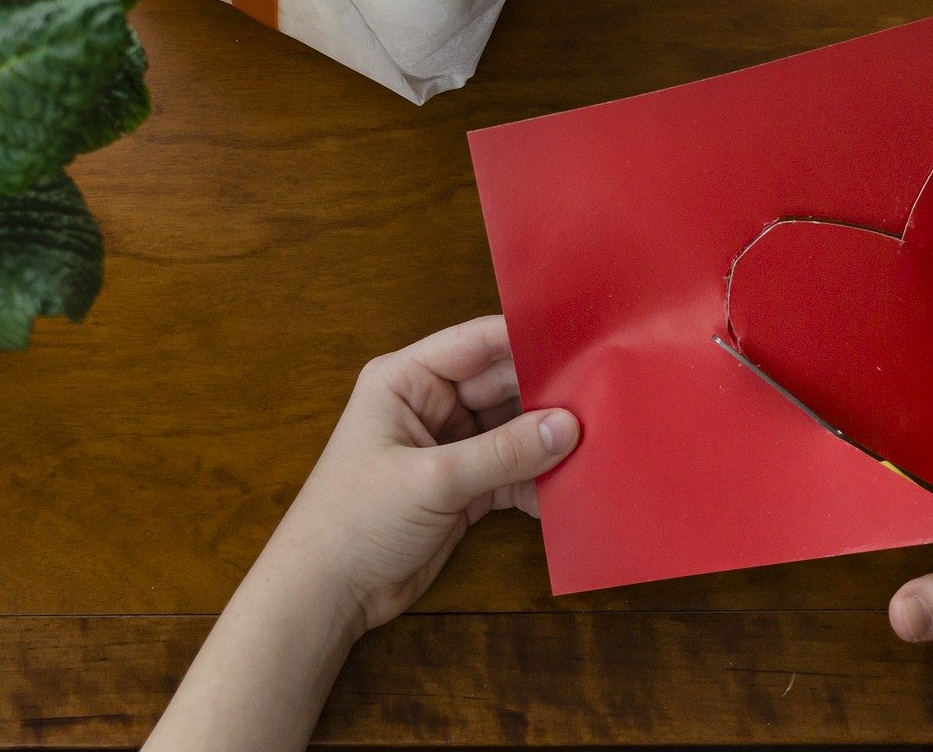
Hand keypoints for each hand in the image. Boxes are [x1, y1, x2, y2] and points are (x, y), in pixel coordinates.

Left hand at [259, 315, 578, 635]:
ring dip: (547, 441)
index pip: (476, 343)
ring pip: (511, 431)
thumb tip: (568, 425)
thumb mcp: (432, 480)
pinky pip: (510, 472)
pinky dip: (536, 480)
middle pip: (501, 387)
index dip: (526, 338)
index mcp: (407, 380)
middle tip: (606, 400)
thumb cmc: (356, 519)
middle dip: (547, 396)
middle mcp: (430, 405)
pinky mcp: (462, 488)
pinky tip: (572, 488)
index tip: (582, 339)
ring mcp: (448, 447)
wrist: (326, 594)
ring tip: (601, 443)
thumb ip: (503, 453)